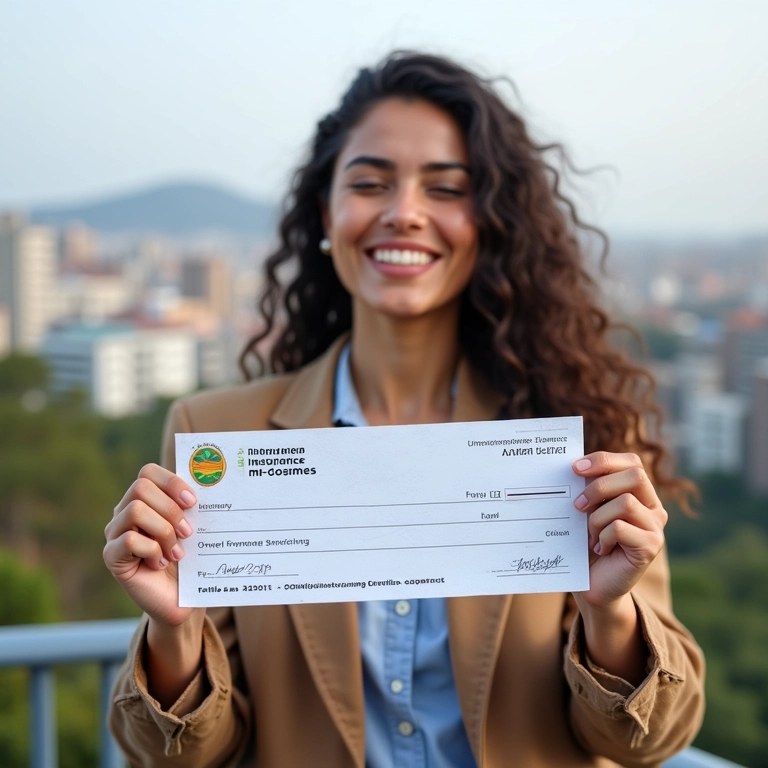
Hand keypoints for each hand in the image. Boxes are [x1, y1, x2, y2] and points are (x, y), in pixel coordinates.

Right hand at [104, 463, 198, 626]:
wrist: (180, 598)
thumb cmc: (188, 559)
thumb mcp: (193, 527)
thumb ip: (191, 506)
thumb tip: (208, 479)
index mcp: (145, 499)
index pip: (148, 472)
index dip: (172, 482)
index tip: (193, 502)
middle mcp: (124, 512)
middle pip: (141, 487)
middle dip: (170, 509)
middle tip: (187, 532)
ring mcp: (115, 534)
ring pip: (135, 511)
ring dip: (163, 531)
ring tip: (176, 552)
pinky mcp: (112, 557)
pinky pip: (130, 541)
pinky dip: (153, 551)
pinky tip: (161, 564)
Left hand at [572, 451, 667, 610]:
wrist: (593, 583)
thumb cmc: (587, 543)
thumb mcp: (587, 510)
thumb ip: (588, 488)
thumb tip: (573, 466)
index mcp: (640, 492)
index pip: (631, 461)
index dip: (603, 460)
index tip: (574, 468)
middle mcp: (653, 506)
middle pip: (635, 475)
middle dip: (599, 486)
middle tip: (577, 505)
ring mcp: (656, 527)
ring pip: (626, 502)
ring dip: (598, 518)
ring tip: (590, 535)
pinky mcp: (652, 546)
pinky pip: (621, 528)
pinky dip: (602, 537)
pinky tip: (599, 549)